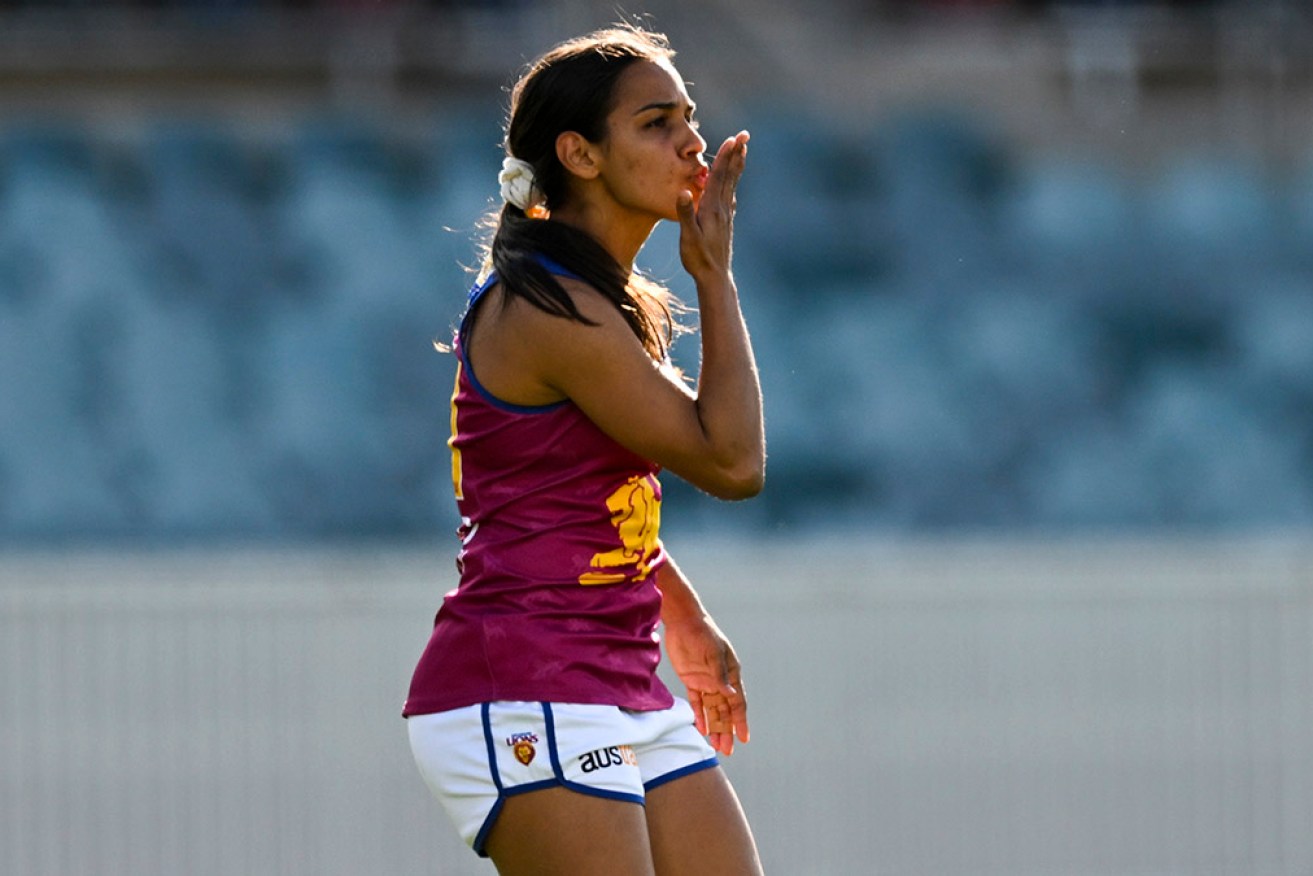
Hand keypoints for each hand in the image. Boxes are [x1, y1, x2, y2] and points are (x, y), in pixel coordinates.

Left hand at [662, 613, 748, 755]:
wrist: (684, 622)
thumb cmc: (703, 634)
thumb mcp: (713, 654)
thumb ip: (720, 676)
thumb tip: (731, 695)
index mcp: (731, 674)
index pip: (737, 702)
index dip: (741, 721)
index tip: (744, 738)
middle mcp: (720, 681)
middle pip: (725, 711)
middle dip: (727, 731)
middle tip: (728, 751)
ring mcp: (706, 682)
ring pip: (712, 710)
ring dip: (715, 727)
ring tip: (716, 747)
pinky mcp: (691, 681)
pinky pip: (697, 703)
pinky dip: (699, 716)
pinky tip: (701, 729)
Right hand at [676, 131, 748, 283]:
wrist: (715, 277)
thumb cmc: (698, 258)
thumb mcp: (687, 237)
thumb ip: (685, 213)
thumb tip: (684, 191)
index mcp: (712, 208)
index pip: (720, 177)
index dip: (726, 157)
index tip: (734, 139)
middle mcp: (722, 208)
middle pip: (730, 176)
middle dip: (736, 154)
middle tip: (745, 135)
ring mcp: (726, 215)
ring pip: (732, 184)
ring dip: (736, 165)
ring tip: (742, 150)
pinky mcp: (725, 223)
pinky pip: (729, 196)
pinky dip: (732, 183)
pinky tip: (733, 183)